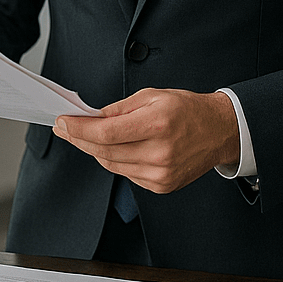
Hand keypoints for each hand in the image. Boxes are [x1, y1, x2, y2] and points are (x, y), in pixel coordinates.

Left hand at [53, 89, 238, 194]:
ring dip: (94, 150)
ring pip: (112, 164)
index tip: (62, 122)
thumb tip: (90, 118)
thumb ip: (119, 108)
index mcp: (157, 124)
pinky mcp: (161, 186)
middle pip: (104, 151)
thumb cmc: (187, 110)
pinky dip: (115, 161)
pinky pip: (126, 174)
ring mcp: (161, 173)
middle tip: (64, 128)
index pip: (106, 133)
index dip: (78, 129)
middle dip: (79, 139)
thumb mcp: (152, 95)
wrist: (219, 132)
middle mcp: (160, 152)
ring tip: (85, 136)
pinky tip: (115, 148)